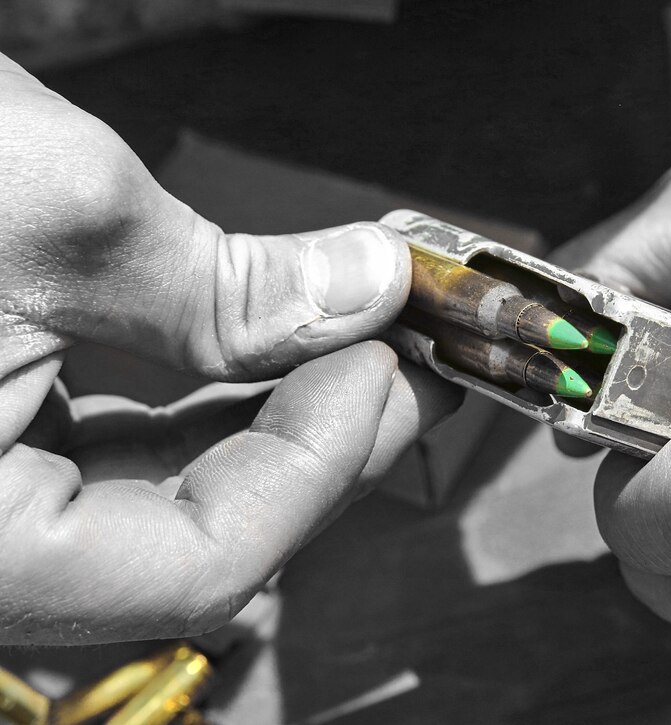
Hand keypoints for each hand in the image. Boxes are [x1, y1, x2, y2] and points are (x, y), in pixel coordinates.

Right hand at [0, 54, 458, 643]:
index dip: (318, 468)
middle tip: (394, 364)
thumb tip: (364, 288)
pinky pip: (86, 456)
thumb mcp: (58, 213)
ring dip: (254, 425)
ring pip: (136, 502)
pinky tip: (250, 353)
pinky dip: (180, 407)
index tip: (388, 370)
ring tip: (342, 349)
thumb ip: (232, 285)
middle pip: (177, 544)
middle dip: (306, 446)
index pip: (190, 567)